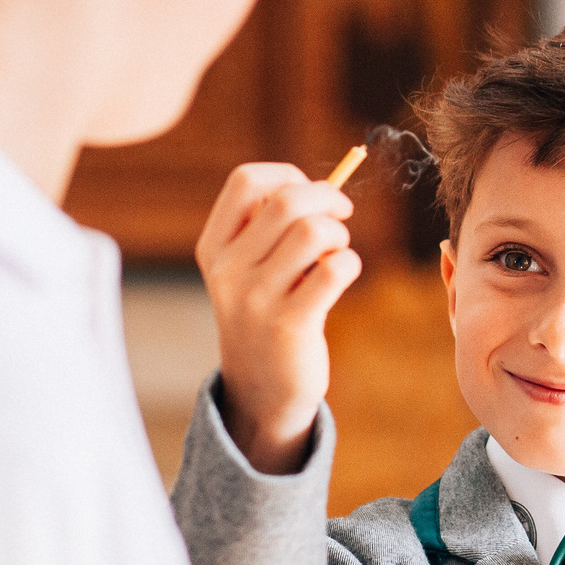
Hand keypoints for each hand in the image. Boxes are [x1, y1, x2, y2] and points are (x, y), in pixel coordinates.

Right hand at [196, 163, 361, 474]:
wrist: (262, 389)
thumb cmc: (267, 313)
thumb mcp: (249, 269)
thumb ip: (270, 228)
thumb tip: (320, 186)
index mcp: (214, 247)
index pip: (246, 181)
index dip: (288, 175)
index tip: (309, 192)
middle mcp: (228, 271)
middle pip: (287, 202)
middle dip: (327, 199)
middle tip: (341, 216)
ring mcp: (256, 299)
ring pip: (314, 232)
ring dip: (339, 234)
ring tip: (337, 252)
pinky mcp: (291, 325)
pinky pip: (336, 269)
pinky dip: (350, 263)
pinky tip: (342, 276)